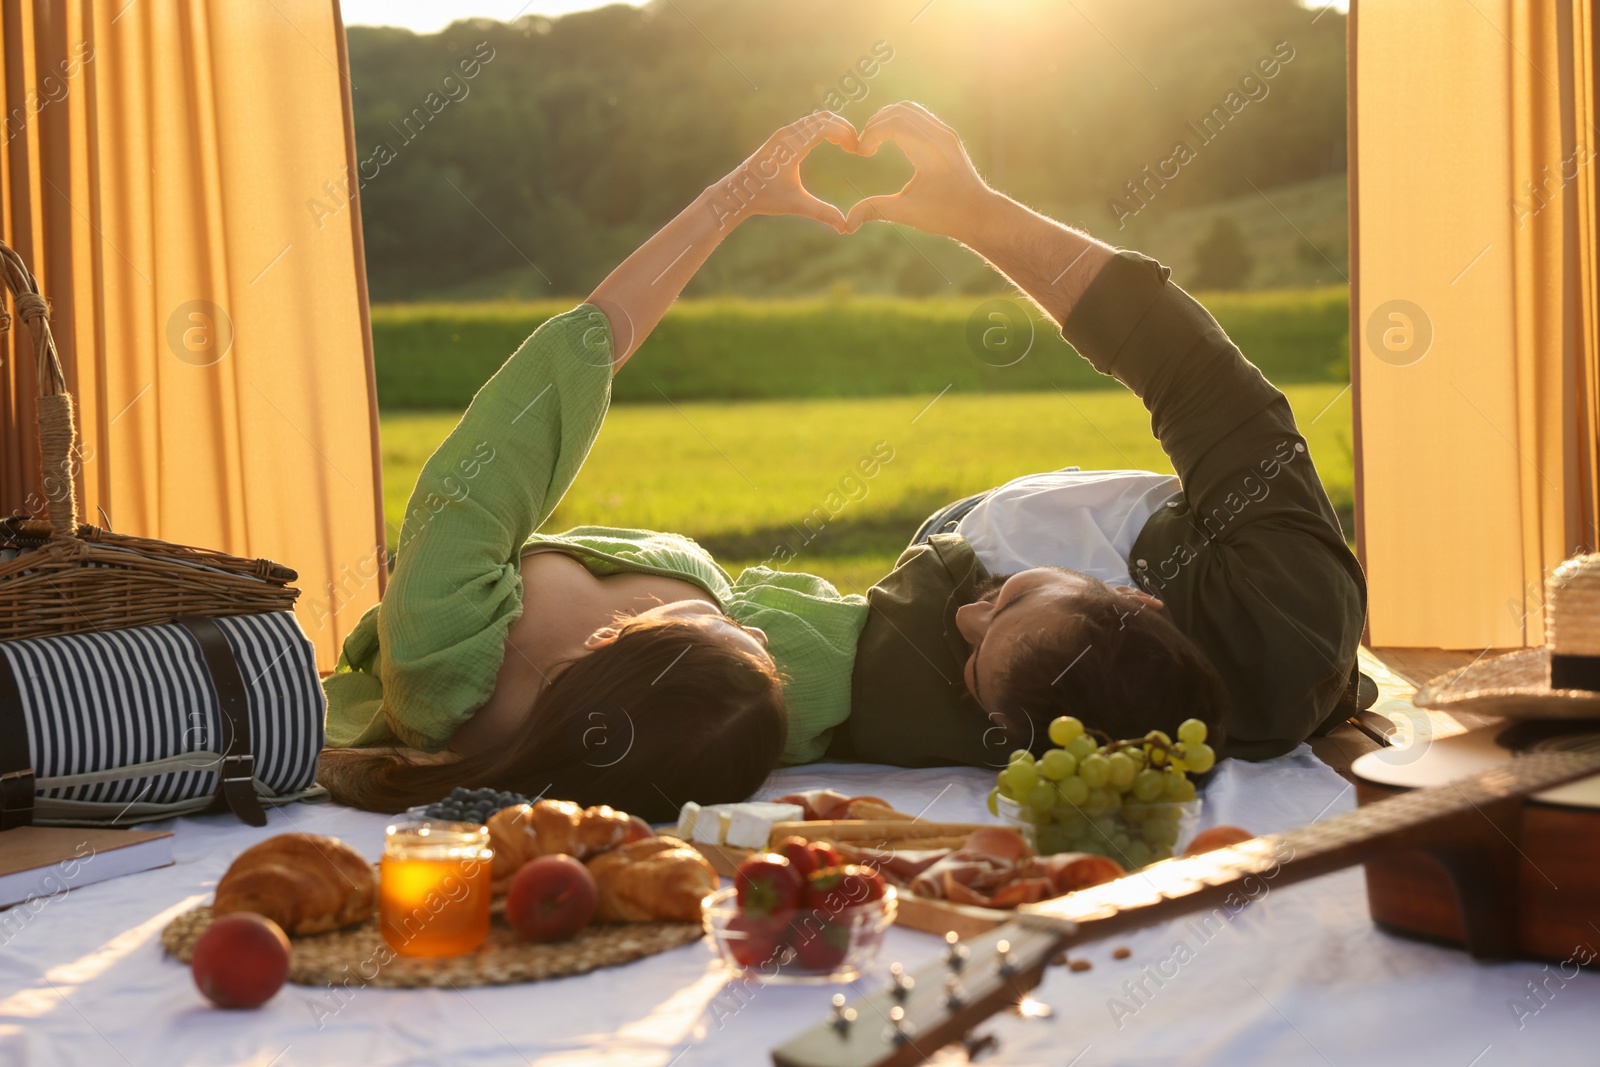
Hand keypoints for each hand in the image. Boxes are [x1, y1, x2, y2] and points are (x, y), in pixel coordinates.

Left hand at [707, 112, 859, 233]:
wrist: (737, 191)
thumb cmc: (764, 197)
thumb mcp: (796, 205)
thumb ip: (822, 213)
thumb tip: (845, 227)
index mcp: (791, 146)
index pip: (825, 126)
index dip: (845, 133)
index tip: (857, 149)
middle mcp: (787, 134)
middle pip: (823, 117)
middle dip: (844, 128)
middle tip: (857, 146)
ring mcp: (784, 133)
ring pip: (816, 119)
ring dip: (835, 127)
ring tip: (849, 145)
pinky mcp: (782, 137)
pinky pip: (809, 124)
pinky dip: (825, 128)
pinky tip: (834, 143)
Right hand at [843, 102, 993, 240]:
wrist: (979, 213)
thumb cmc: (946, 215)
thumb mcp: (908, 214)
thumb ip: (876, 211)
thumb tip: (847, 224)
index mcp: (930, 153)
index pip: (893, 123)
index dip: (870, 133)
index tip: (861, 153)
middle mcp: (940, 137)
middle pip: (898, 111)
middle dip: (875, 125)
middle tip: (864, 148)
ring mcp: (945, 133)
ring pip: (908, 109)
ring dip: (886, 120)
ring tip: (874, 142)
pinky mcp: (946, 135)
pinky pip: (919, 116)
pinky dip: (899, 121)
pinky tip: (891, 141)